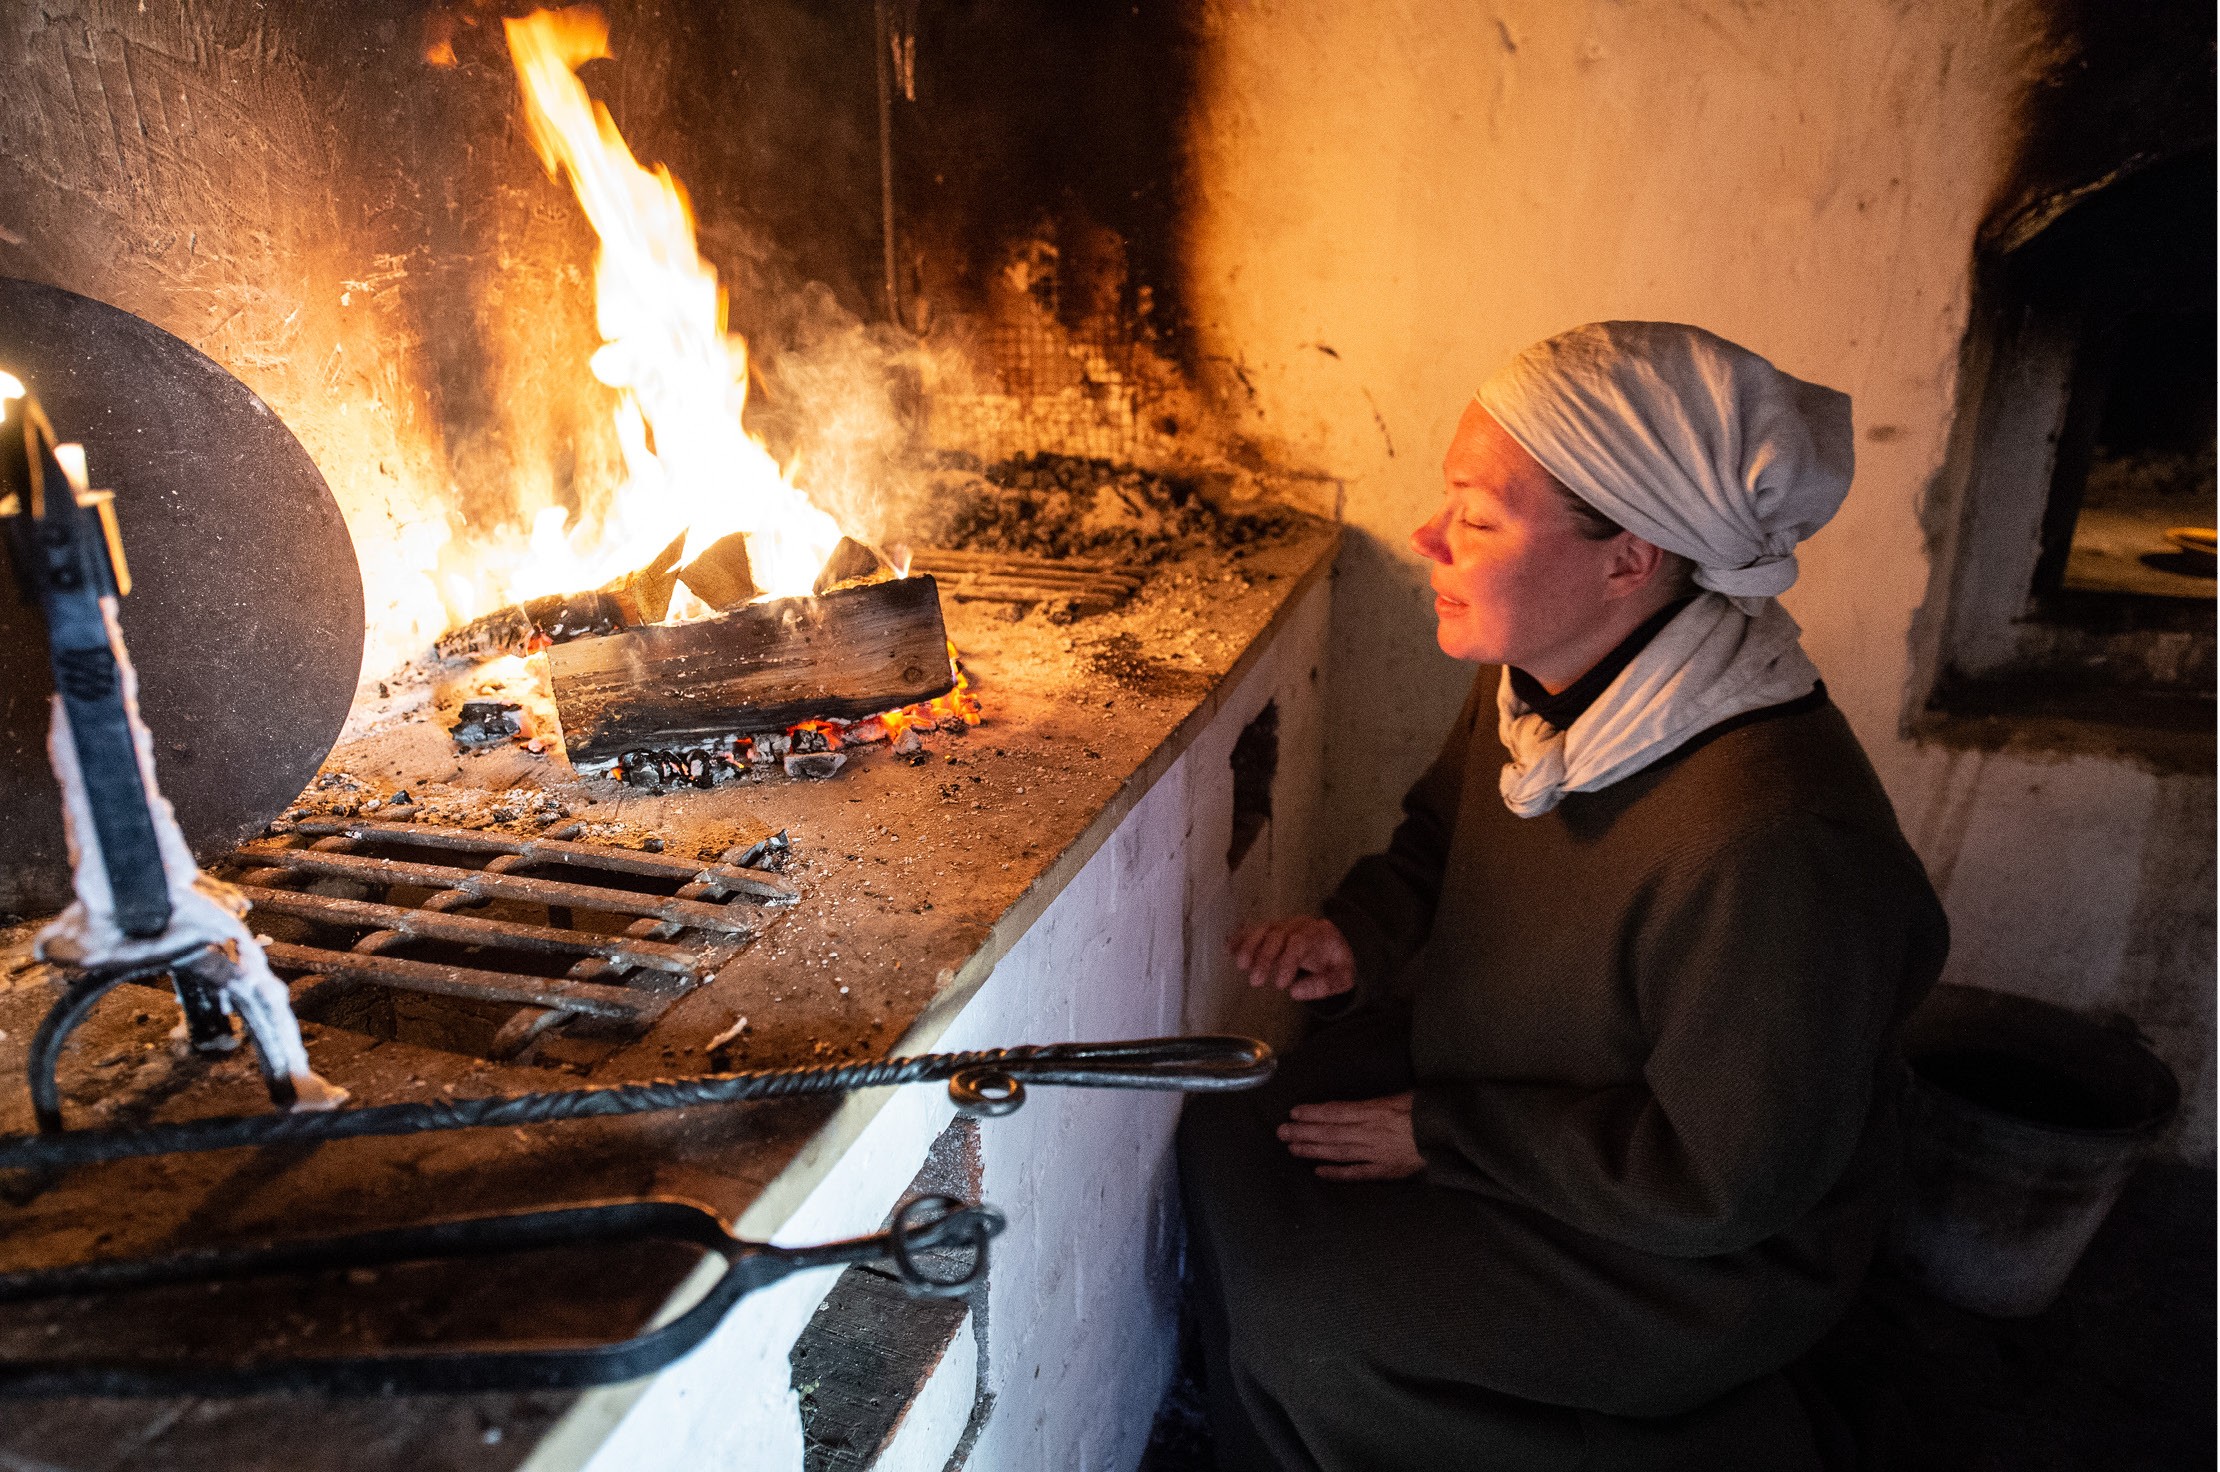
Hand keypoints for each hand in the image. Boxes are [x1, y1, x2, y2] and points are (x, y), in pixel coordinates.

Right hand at [1228, 916, 1354, 1000]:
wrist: (1335, 943)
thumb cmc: (1336, 961)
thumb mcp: (1343, 977)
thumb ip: (1324, 985)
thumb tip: (1296, 992)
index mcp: (1318, 935)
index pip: (1299, 943)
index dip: (1287, 962)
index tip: (1280, 984)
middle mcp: (1298, 927)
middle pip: (1277, 936)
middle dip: (1264, 958)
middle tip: (1255, 980)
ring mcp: (1283, 926)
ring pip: (1263, 929)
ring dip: (1249, 946)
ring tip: (1240, 965)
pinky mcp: (1272, 930)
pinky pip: (1255, 930)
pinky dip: (1241, 938)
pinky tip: (1229, 949)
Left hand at [1277, 1093, 1423, 1180]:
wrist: (1452, 1134)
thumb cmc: (1430, 1110)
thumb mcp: (1403, 1096)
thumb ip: (1379, 1103)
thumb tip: (1360, 1105)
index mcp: (1374, 1111)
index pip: (1336, 1112)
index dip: (1313, 1113)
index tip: (1293, 1112)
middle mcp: (1370, 1133)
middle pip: (1331, 1133)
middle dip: (1304, 1132)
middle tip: (1281, 1132)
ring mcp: (1377, 1153)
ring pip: (1338, 1152)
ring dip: (1313, 1151)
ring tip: (1292, 1149)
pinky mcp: (1386, 1170)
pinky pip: (1358, 1173)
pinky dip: (1337, 1173)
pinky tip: (1319, 1172)